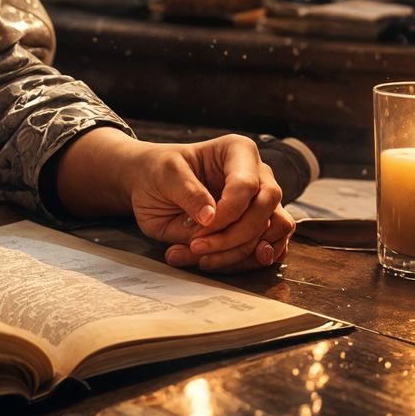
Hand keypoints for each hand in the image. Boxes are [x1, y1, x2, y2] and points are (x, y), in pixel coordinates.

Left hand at [52, 129, 293, 272]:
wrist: (142, 186)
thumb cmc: (152, 171)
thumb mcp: (161, 172)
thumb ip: (186, 191)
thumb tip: (209, 215)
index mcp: (238, 153)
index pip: (252, 184)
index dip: (232, 209)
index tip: (204, 225)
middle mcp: (255, 177)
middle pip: (268, 212)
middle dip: (233, 236)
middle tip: (196, 249)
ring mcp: (258, 207)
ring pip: (272, 235)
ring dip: (238, 253)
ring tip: (197, 257)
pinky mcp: (252, 232)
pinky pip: (264, 251)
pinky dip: (240, 262)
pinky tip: (207, 262)